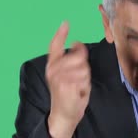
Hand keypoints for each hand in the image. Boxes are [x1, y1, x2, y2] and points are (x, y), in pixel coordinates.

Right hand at [45, 21, 90, 137]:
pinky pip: (85, 79)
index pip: (54, 45)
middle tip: (79, 80)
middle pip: (79, 56)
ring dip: (85, 79)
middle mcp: (53, 70)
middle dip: (84, 67)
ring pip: (84, 68)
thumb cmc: (68, 94)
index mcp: (52, 65)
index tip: (66, 23)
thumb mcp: (66, 75)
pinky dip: (85, 87)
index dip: (60, 33)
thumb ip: (71, 60)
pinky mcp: (67, 85)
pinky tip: (78, 93)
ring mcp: (59, 77)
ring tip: (78, 87)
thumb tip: (77, 44)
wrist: (63, 115)